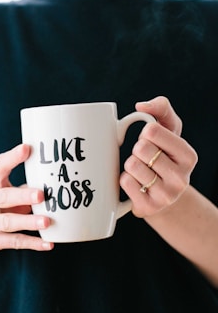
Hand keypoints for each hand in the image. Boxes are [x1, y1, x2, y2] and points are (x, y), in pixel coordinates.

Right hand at [0, 144, 52, 253]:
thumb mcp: (4, 190)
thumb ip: (24, 185)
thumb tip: (55, 178)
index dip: (12, 158)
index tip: (27, 148)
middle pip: (2, 197)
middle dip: (22, 196)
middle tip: (41, 195)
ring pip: (7, 222)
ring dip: (28, 222)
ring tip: (47, 222)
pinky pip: (13, 242)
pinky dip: (32, 243)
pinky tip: (48, 243)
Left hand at [120, 96, 197, 217]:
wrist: (162, 196)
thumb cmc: (163, 156)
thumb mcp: (168, 130)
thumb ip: (161, 109)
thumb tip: (142, 106)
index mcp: (188, 156)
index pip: (152, 131)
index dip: (145, 133)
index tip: (151, 141)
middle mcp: (181, 177)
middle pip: (140, 148)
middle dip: (137, 150)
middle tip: (145, 158)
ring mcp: (166, 195)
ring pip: (131, 165)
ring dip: (129, 165)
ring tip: (140, 171)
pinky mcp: (149, 207)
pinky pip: (125, 182)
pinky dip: (124, 179)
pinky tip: (135, 184)